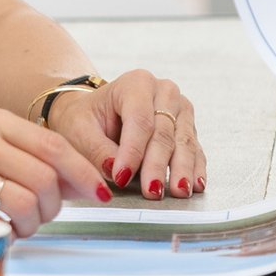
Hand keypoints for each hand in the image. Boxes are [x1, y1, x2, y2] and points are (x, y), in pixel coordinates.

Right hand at [0, 103, 101, 237]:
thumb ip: (20, 151)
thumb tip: (76, 180)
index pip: (52, 145)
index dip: (81, 172)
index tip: (98, 191)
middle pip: (43, 178)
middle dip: (53, 206)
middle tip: (43, 216)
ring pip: (22, 203)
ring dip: (31, 225)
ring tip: (19, 227)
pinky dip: (5, 237)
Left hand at [47, 69, 205, 201]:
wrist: (96, 112)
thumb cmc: (87, 118)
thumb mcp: (79, 130)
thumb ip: (97, 150)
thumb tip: (115, 168)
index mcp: (136, 83)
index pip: (139, 120)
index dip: (133, 151)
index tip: (122, 177)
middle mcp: (163, 91)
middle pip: (164, 132)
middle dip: (157, 165)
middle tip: (151, 191)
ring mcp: (179, 108)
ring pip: (184, 141)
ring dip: (182, 169)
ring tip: (178, 191)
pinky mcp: (187, 126)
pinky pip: (194, 148)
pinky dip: (195, 168)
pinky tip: (196, 183)